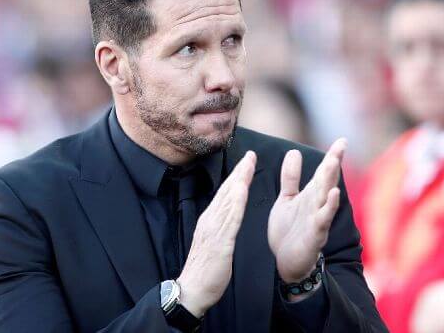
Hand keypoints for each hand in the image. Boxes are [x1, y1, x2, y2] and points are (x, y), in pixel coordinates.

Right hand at [177, 151, 255, 316]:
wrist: (192, 290)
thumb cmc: (205, 270)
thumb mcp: (215, 243)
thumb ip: (221, 227)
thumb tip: (229, 216)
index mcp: (210, 220)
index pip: (225, 194)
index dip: (236, 177)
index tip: (247, 162)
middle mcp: (210, 220)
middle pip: (227, 191)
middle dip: (239, 172)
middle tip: (251, 154)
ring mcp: (213, 230)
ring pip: (229, 200)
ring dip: (239, 181)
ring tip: (249, 164)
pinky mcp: (219, 242)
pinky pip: (230, 219)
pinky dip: (236, 202)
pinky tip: (242, 190)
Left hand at [268, 139, 346, 283]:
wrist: (286, 262)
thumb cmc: (289, 231)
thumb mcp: (287, 199)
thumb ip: (291, 178)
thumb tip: (294, 152)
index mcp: (310, 195)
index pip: (322, 172)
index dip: (331, 156)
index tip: (341, 140)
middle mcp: (317, 203)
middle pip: (327, 179)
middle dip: (333, 162)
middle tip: (341, 144)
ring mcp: (318, 217)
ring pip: (325, 195)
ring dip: (331, 179)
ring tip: (334, 161)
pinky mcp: (316, 233)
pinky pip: (324, 217)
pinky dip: (329, 206)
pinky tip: (333, 193)